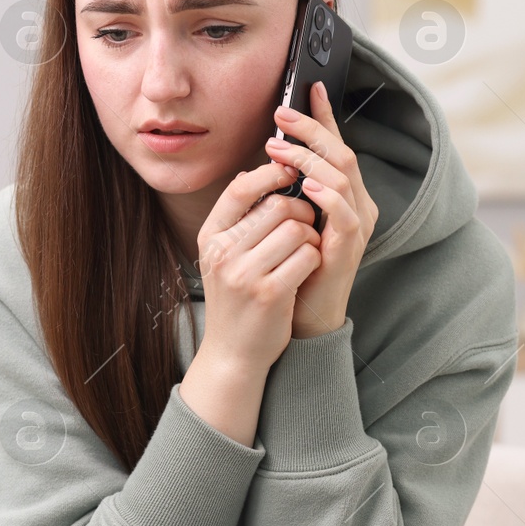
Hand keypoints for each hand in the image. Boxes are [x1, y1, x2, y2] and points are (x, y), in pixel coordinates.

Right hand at [194, 161, 323, 372]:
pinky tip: (306, 269)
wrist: (232, 353)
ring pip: (297, 228)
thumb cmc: (235, 298)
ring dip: (311, 235)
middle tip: (306, 225)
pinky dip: (314, 258)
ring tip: (306, 250)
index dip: (269, 174)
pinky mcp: (270, 293)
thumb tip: (252, 173)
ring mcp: (245, 274)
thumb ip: (237, 219)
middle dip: (301, 210)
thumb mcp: (223, 256)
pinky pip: (307, 255)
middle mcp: (223, 253)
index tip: (290, 173)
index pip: (240, 188)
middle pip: (278, 205)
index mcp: (210, 237)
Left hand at [264, 81, 378, 338]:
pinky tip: (305, 184)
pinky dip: (326, 194)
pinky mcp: (350, 246)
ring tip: (279, 148)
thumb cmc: (291, 265)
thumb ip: (285, 188)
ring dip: (309, 157)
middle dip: (311, 129)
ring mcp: (356, 224)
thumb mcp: (286, 218)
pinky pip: (344, 212)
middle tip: (279, 115)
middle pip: (340, 152)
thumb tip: (269, 150)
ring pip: (342, 176)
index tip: (308, 87)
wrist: (301, 315)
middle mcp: (356, 203)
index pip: (335, 145)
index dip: (324, 116)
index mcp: (342, 194)